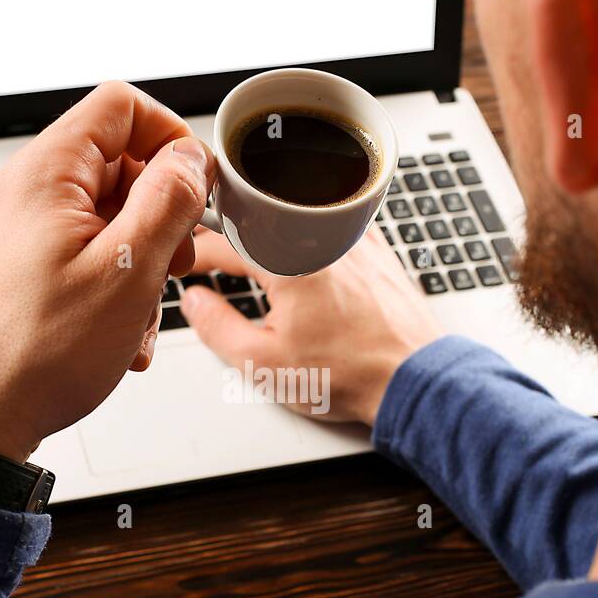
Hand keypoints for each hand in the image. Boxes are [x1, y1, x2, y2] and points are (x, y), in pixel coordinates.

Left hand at [0, 82, 215, 461]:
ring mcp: (12, 231)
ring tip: (137, 317)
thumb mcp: (127, 272)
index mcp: (44, 175)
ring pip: (102, 219)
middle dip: (158, 216)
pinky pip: (77, 255)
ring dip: (137, 263)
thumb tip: (189, 158)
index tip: (195, 188)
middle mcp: (20, 193)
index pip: (121, 107)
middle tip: (174, 264)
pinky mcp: (12, 268)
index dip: (171, 138)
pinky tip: (114, 336)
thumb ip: (168, 202)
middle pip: (116, 166)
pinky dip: (108, 287)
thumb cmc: (33, 357)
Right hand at [181, 227, 443, 424]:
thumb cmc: (350, 374)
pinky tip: (301, 252)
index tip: (184, 263)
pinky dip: (307, 234)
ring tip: (249, 251)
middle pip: (259, 220)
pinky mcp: (376, 250)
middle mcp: (322, 238)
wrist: (414, 379)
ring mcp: (353, 240)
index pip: (224, 242)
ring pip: (296, 218)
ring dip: (267, 229)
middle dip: (229, 234)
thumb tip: (194, 303)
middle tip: (210, 254)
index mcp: (288, 261)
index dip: (194, 253)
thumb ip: (218, 329)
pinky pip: (331, 227)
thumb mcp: (264, 363)